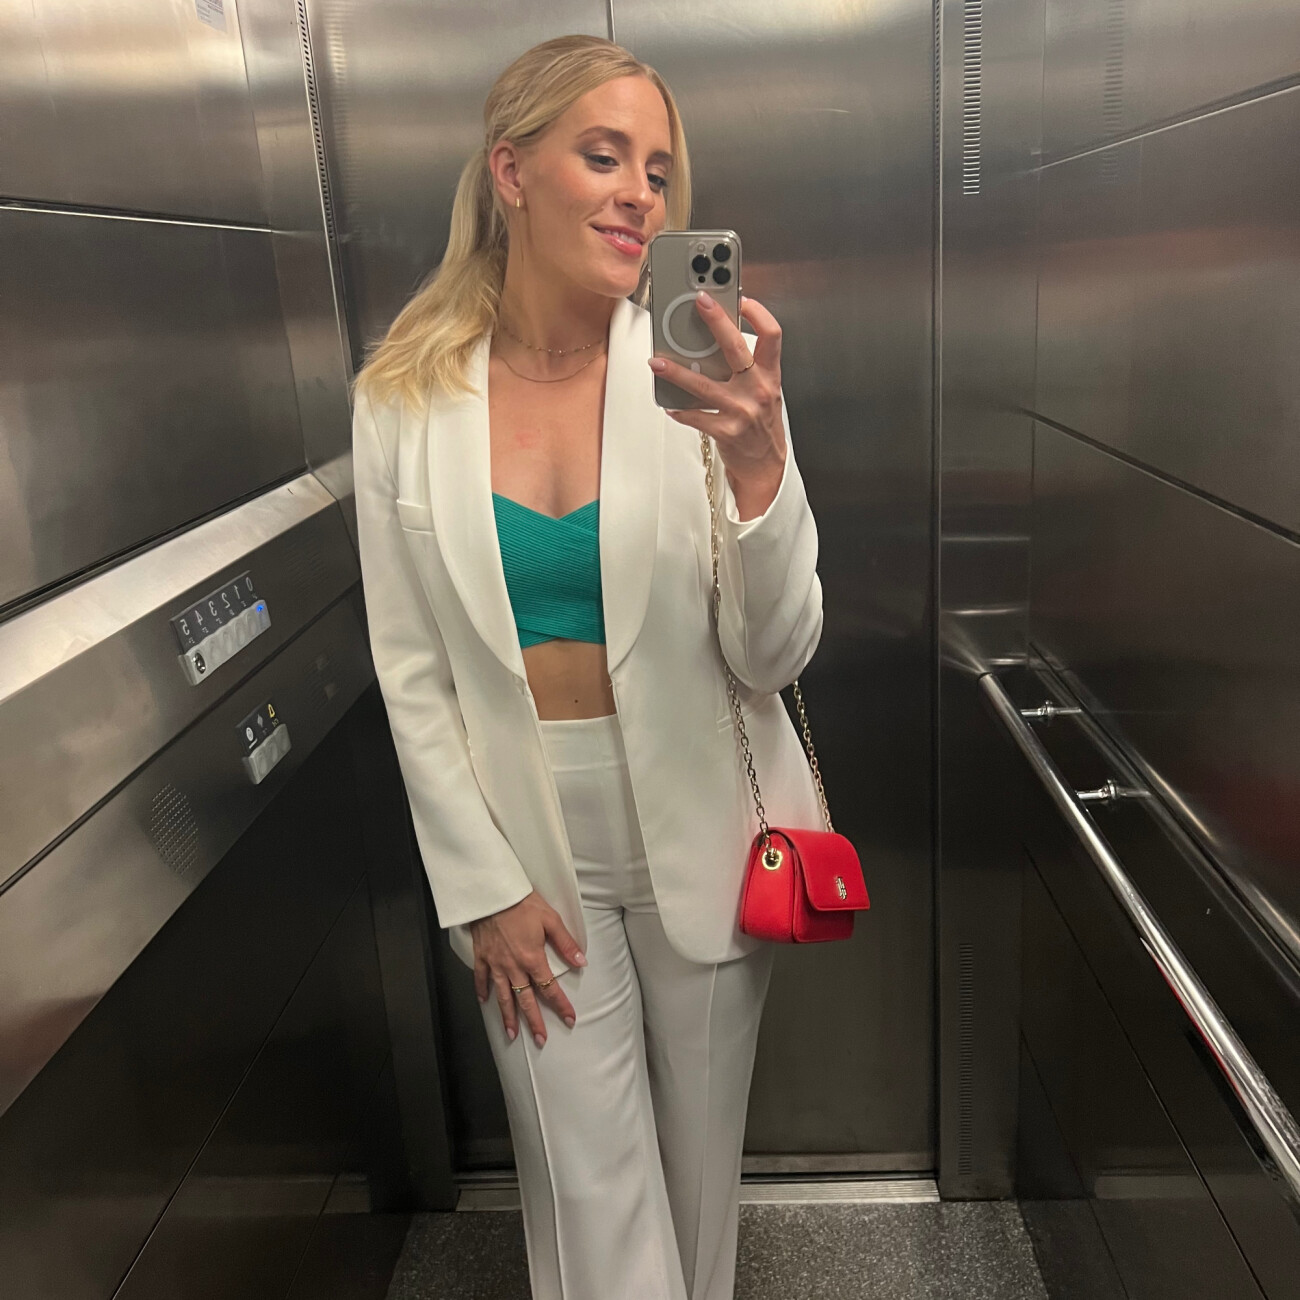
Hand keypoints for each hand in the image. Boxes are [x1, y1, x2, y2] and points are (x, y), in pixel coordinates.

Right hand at [471, 890, 585, 1047]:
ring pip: (502, 996)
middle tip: (540, 1040)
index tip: (569, 1019)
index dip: (561, 1005)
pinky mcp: (481, 956)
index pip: (550, 988)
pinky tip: (484, 1002)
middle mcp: (513, 967)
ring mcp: (495, 963)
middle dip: (534, 1021)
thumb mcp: (550, 919)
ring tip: (511, 1034)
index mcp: (532, 958)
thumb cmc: (523, 903)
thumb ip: (566, 944)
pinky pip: (481, 978)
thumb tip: (582, 963)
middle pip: (525, 999)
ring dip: (507, 1016)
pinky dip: (482, 991)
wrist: (492, 893)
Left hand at [649, 293, 786, 517]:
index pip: (772, 335)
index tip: (741, 299)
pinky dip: (680, 409)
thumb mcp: (765, 391)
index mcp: (770, 376)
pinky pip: (696, 416)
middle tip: (699, 302)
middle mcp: (758, 390)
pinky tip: (669, 403)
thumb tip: (717, 340)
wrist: (766, 465)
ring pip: (705, 385)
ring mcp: (742, 411)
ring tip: (657, 362)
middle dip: (717, 321)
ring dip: (677, 372)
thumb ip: (748, 368)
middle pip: (737, 348)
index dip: (759, 313)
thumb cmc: (761, 425)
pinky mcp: (726, 431)